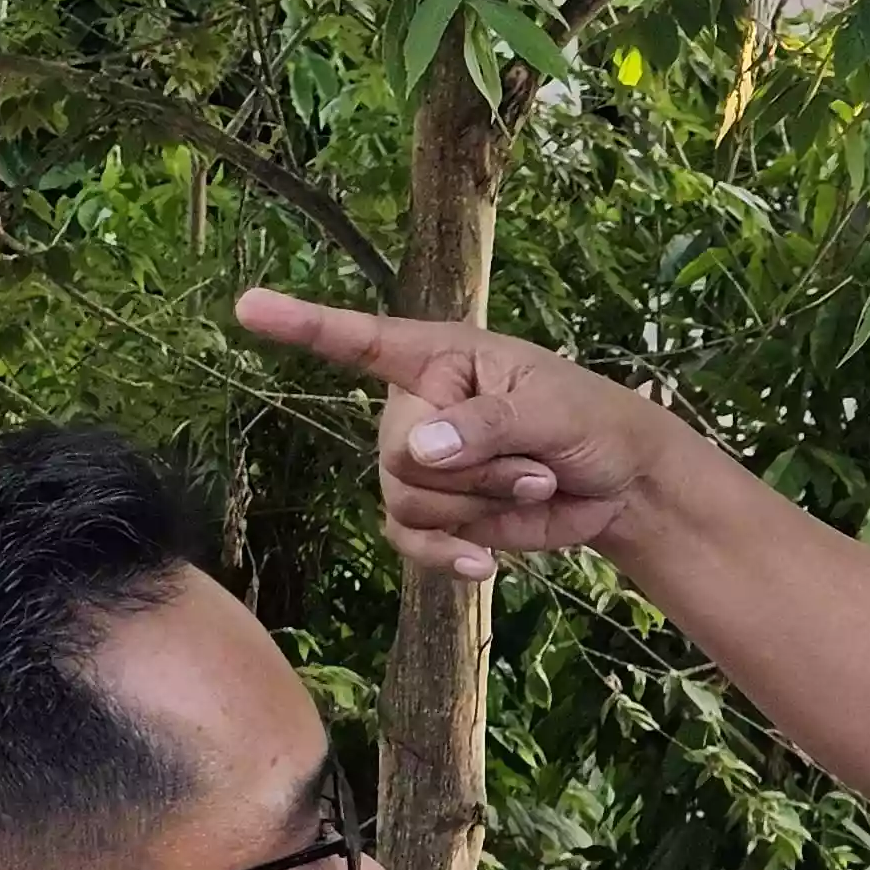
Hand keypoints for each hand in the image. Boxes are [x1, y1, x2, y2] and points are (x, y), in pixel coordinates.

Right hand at [235, 288, 689, 578]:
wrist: (622, 482)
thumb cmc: (591, 422)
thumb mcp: (552, 412)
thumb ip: (486, 426)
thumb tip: (417, 451)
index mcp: (440, 359)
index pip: (360, 339)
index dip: (302, 325)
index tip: (247, 306)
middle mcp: (418, 409)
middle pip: (397, 456)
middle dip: (472, 472)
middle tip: (536, 464)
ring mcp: (423, 467)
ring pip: (406, 502)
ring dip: (477, 506)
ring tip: (534, 484)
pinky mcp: (440, 517)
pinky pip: (412, 542)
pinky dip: (447, 557)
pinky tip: (484, 563)